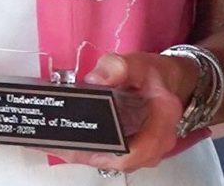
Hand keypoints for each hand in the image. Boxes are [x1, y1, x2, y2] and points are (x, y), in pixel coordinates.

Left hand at [47, 51, 198, 172]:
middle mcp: (158, 142)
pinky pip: (111, 156)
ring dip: (85, 154)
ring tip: (56, 142)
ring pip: (113, 161)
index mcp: (163, 119)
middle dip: (88, 154)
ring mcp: (146, 150)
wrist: (167, 81)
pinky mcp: (134, 151)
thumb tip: (96, 79)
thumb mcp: (138, 63)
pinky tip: (68, 142)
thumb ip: (117, 67)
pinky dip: (90, 150)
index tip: (79, 143)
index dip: (106, 150)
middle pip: (121, 160)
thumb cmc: (155, 75)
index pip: (138, 149)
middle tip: (57, 143)